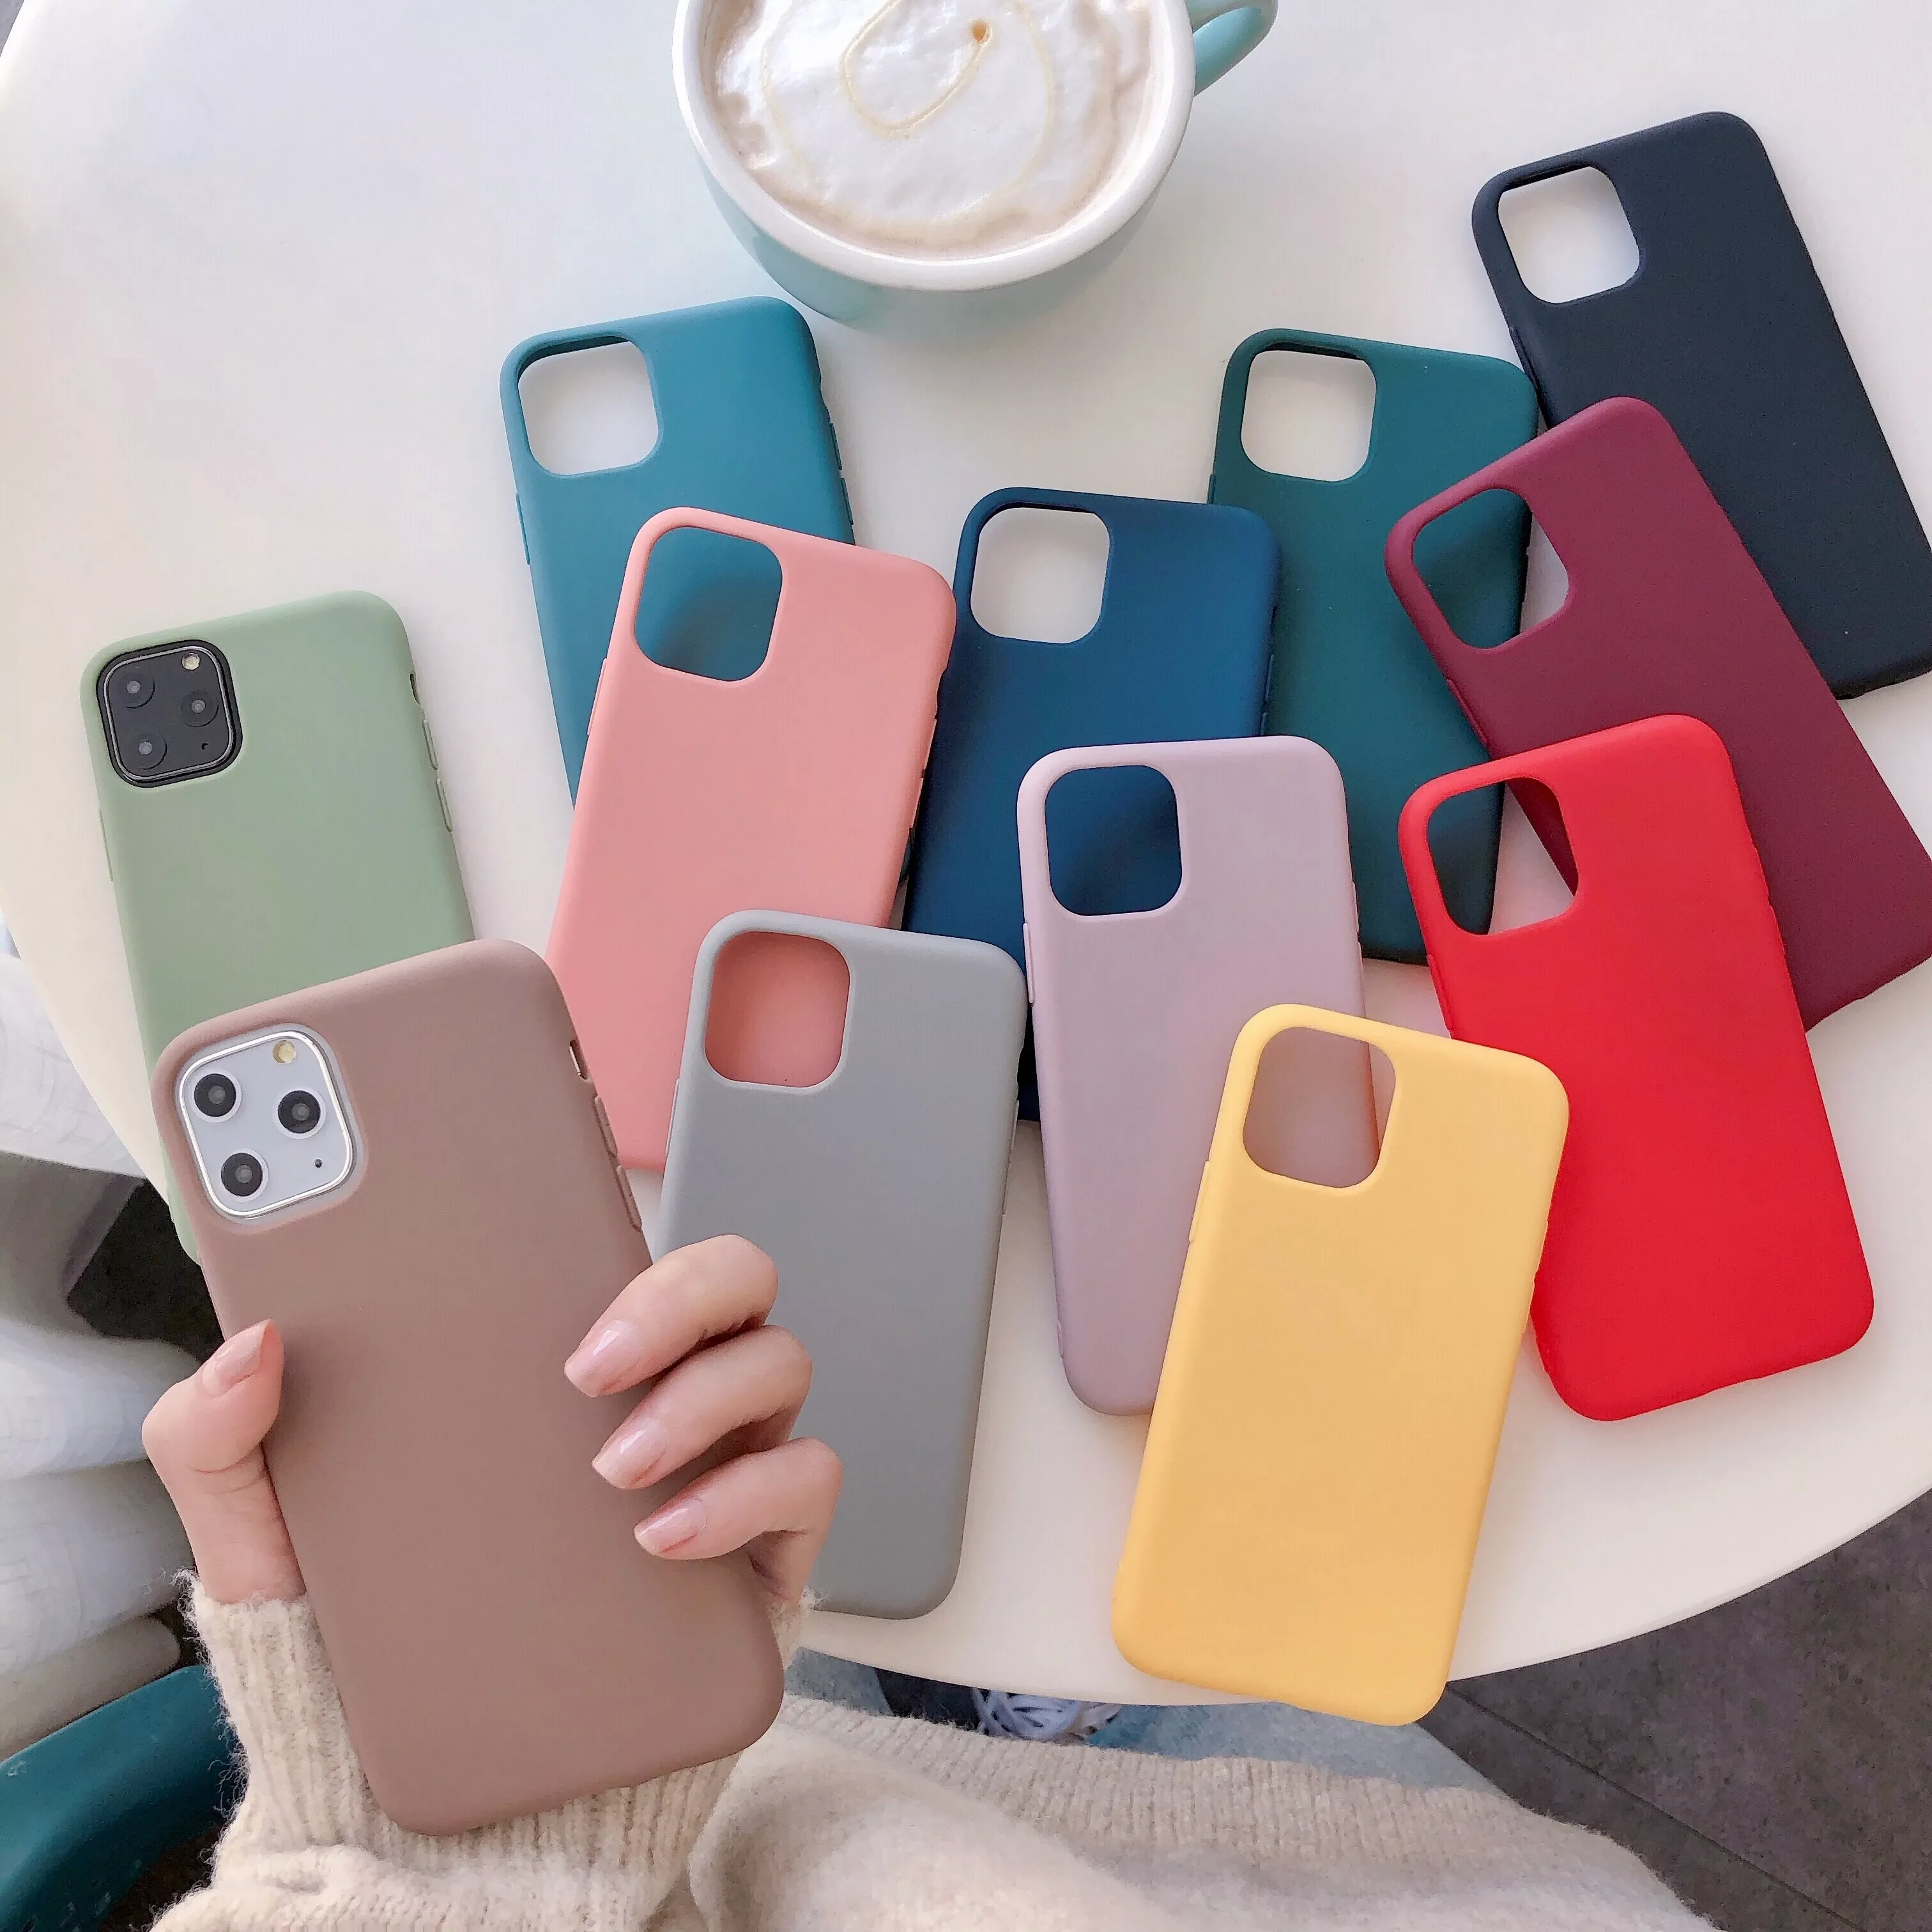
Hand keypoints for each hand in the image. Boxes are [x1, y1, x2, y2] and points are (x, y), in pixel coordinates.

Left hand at [145, 1236, 838, 1608]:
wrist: (441, 1788)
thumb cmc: (379, 1632)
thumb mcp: (270, 1537)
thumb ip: (219, 1440)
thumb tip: (250, 1344)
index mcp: (564, 1353)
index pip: (624, 1241)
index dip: (613, 1203)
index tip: (559, 1221)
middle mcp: (661, 1391)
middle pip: (732, 1279)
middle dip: (676, 1297)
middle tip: (585, 1363)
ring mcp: (720, 1467)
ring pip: (777, 1364)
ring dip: (703, 1400)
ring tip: (611, 1468)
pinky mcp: (759, 1553)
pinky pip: (805, 1481)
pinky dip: (747, 1495)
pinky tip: (662, 1536)